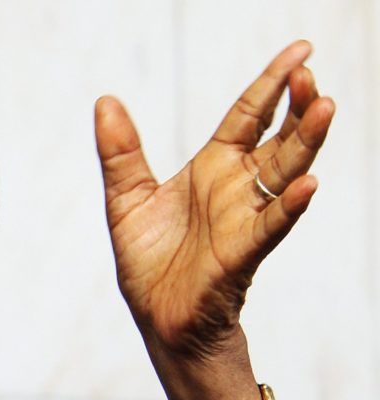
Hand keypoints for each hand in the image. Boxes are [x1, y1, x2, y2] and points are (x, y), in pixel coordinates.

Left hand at [94, 41, 334, 399]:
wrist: (158, 319)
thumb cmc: (150, 262)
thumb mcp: (126, 200)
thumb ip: (121, 153)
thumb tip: (105, 100)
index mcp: (211, 170)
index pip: (248, 116)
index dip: (271, 84)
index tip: (300, 50)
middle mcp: (235, 189)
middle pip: (275, 139)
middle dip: (295, 106)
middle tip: (311, 75)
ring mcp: (243, 220)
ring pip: (283, 175)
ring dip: (305, 143)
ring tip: (324, 106)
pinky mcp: (240, 255)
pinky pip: (270, 227)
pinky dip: (289, 206)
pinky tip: (309, 184)